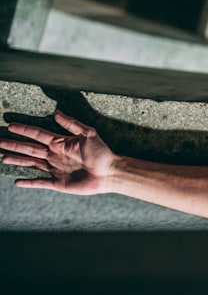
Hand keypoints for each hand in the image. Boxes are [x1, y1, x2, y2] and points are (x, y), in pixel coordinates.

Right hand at [0, 111, 116, 194]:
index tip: (11, 125)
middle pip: (30, 148)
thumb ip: (72, 124)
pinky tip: (17, 181)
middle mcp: (55, 155)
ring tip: (4, 157)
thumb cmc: (102, 152)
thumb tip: (56, 112)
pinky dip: (28, 182)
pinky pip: (40, 182)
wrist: (109, 172)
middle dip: (15, 145)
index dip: (25, 130)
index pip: (38, 134)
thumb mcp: (88, 134)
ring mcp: (55, 168)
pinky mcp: (57, 182)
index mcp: (61, 142)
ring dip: (18, 160)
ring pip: (32, 163)